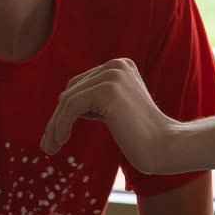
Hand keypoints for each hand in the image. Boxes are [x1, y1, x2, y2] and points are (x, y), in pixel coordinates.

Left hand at [41, 58, 178, 170]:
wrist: (165, 147)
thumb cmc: (142, 138)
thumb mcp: (116, 111)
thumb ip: (95, 101)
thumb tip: (65, 106)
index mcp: (120, 66)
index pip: (81, 85)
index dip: (64, 111)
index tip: (55, 136)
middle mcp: (116, 65)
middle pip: (72, 89)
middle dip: (57, 118)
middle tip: (48, 145)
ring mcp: (113, 75)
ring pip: (68, 99)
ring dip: (55, 125)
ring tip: (50, 148)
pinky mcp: (108, 89)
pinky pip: (71, 106)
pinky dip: (60, 125)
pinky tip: (60, 141)